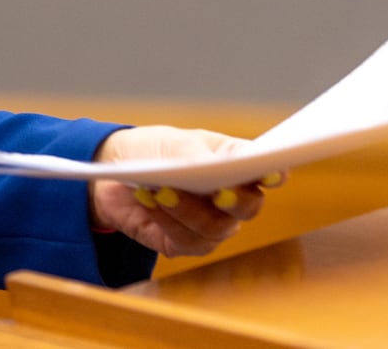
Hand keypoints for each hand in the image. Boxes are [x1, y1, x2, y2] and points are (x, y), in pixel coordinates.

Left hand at [88, 125, 279, 258]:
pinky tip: (146, 199)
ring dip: (186, 208)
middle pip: (248, 207)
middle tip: (217, 191)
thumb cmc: (153, 150)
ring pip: (214, 227)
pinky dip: (164, 217)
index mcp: (235, 165)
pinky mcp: (184, 244)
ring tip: (161, 189)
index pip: (267, 173)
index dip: (273, 175)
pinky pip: (184, 239)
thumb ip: (197, 153)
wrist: (114, 171)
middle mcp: (231, 199)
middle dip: (234, 200)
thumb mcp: (173, 142)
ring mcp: (212, 225)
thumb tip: (219, 166)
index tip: (272, 174)